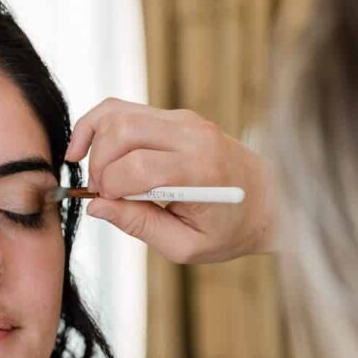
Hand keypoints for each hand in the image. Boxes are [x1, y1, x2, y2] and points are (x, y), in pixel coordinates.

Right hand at [65, 99, 275, 263]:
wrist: (270, 201)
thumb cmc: (231, 229)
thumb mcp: (187, 246)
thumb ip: (140, 226)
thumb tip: (96, 207)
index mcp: (200, 171)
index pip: (136, 167)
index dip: (110, 188)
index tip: (107, 205)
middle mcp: (193, 136)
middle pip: (122, 132)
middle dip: (99, 164)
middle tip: (101, 193)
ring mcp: (186, 120)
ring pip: (119, 113)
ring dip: (95, 141)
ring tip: (89, 170)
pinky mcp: (178, 116)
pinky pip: (128, 110)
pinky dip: (102, 126)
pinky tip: (88, 147)